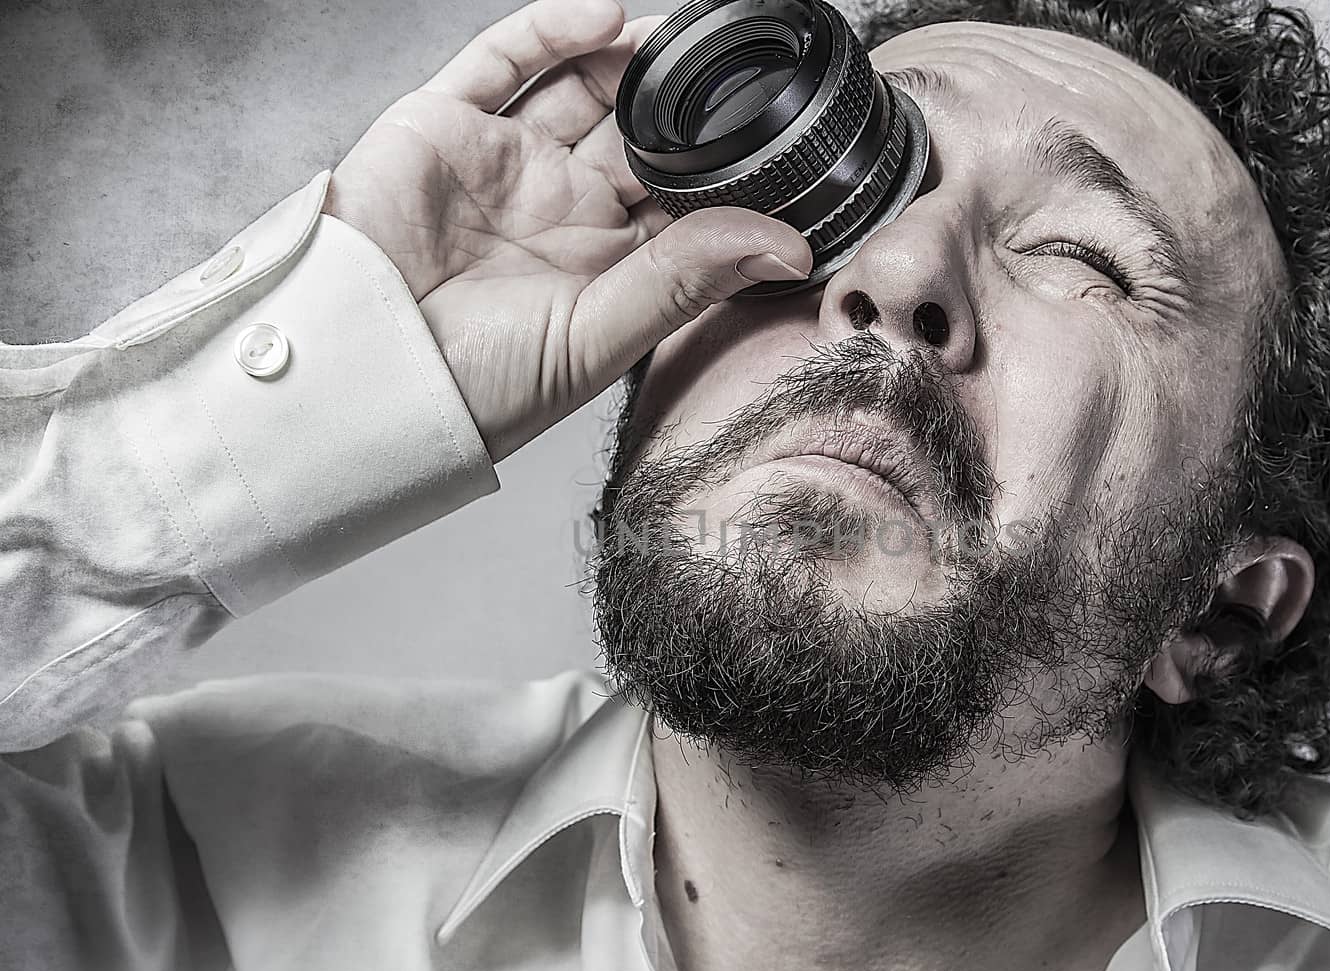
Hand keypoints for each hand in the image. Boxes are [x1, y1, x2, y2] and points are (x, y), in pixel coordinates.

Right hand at [326, 0, 811, 461]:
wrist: (356, 377)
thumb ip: (685, 282)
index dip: (723, 168)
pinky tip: (607, 22)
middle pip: (637, 134)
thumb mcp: (595, 340)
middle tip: (734, 72)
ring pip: (581, 85)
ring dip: (632, 59)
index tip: (777, 137)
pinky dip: (555, 30)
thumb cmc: (469, 389)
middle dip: (682, 104)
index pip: (680, 201)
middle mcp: (558, 208)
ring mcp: (503, 162)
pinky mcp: (444, 124)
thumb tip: (787, 246)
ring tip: (683, 41)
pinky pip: (505, 59)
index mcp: (603, 266)